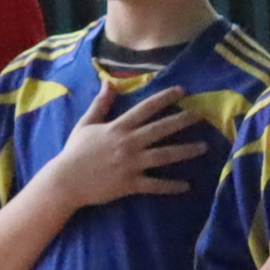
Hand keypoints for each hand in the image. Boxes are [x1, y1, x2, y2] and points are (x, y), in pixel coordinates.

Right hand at [37, 86, 206, 209]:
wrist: (65, 181)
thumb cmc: (75, 152)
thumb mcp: (86, 124)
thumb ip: (100, 104)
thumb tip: (108, 82)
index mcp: (118, 127)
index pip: (146, 108)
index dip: (165, 98)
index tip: (182, 91)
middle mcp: (128, 143)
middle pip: (161, 129)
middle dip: (183, 121)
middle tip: (202, 116)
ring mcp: (131, 164)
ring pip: (164, 155)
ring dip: (185, 151)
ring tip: (204, 147)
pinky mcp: (130, 183)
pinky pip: (155, 185)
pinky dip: (171, 186)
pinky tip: (187, 185)